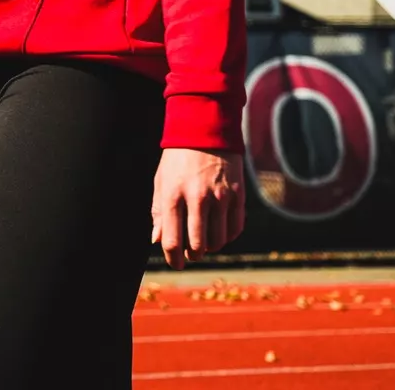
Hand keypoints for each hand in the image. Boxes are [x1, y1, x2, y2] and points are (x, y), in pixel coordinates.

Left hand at [151, 148, 244, 268]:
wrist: (206, 130)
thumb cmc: (178, 158)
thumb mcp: (161, 180)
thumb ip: (158, 212)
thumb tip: (157, 240)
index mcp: (173, 195)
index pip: (173, 240)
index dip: (173, 258)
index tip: (175, 264)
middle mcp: (197, 198)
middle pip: (197, 246)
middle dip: (192, 256)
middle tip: (190, 254)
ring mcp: (220, 197)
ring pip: (218, 241)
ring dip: (210, 247)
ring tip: (204, 241)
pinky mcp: (238, 195)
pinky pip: (235, 229)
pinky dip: (227, 237)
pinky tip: (220, 231)